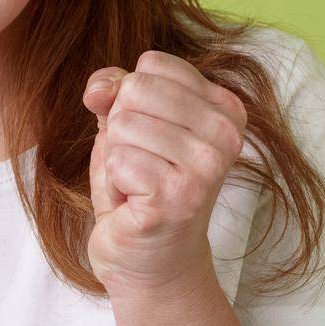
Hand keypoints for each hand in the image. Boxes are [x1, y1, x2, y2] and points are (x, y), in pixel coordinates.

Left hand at [83, 49, 247, 299]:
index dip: (130, 99)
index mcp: (225, 108)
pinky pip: (118, 159)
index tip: (149, 138)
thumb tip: (98, 89)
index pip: (152, 65)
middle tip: (139, 165)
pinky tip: (136, 203)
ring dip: (117, 159)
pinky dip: (115, 184)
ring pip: (122, 124)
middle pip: (135, 90)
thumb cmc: (141, 186)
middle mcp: (226, 134)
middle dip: (120, 129)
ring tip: (138, 185)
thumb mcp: (127, 124)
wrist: (151, 260)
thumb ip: (113, 90)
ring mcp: (207, 166)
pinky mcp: (179, 196)